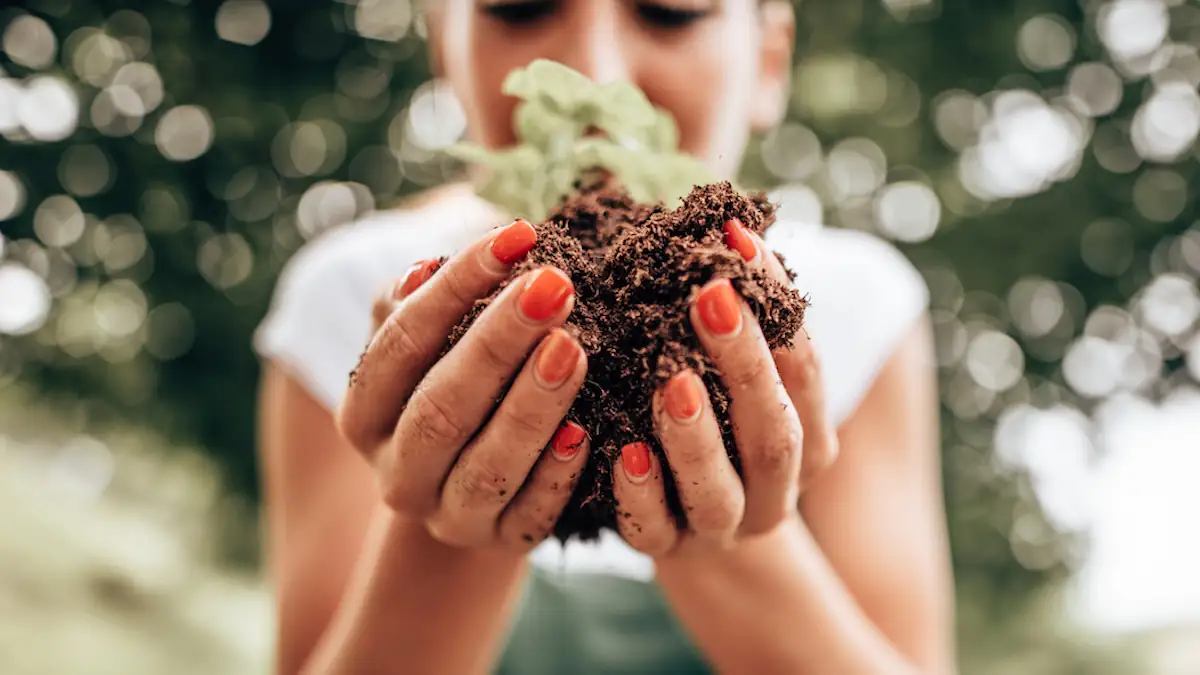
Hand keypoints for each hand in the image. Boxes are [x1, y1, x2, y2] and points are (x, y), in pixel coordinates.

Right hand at [338, 218, 591, 550]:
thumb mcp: (418, 344)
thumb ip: (410, 304)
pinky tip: (585, 432)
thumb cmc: (445, 383)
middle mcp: (396, 471)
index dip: (455, 287)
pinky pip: (530, 515)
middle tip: (553, 286)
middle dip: (498, 342)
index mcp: (364, 412)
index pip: (401, 343)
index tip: (516, 237)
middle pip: (441, 406)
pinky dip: (557, 474)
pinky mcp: (501, 541)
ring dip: (531, 405)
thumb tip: (424, 270)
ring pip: (486, 464)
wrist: (466, 482)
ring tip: (571, 347)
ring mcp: (447, 514)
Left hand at [613, 218, 838, 557]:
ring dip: (696, 435)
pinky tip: (622, 450)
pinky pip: (654, 529)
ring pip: (721, 491)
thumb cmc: (711, 418)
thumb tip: (724, 221)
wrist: (682, 517)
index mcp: (807, 437)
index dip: (776, 304)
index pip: (805, 367)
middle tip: (711, 296)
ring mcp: (721, 525)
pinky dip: (640, 491)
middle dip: (744, 363)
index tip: (737, 241)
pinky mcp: (664, 548)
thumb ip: (738, 317)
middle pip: (772, 434)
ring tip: (673, 378)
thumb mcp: (732, 370)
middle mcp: (776, 489)